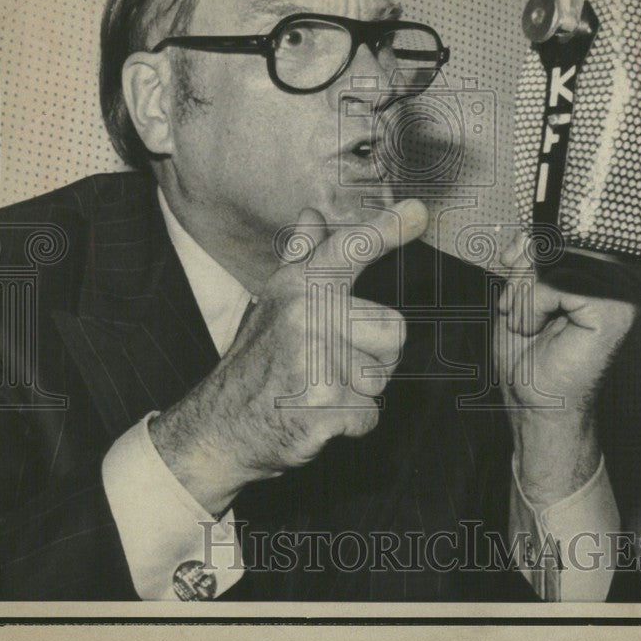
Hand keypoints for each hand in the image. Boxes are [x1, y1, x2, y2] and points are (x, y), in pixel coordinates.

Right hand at [150, 198, 428, 514]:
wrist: (222, 428)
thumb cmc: (258, 363)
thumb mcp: (274, 304)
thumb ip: (303, 258)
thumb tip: (313, 214)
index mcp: (300, 286)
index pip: (351, 249)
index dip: (388, 229)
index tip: (418, 212)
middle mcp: (306, 313)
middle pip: (394, 331)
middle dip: (375, 358)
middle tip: (333, 366)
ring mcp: (313, 358)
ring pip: (382, 378)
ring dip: (360, 393)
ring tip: (320, 389)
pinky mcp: (321, 403)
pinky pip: (369, 414)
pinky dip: (350, 424)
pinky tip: (315, 417)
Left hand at [494, 233, 636, 506]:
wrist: (535, 405)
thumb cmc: (530, 355)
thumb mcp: (522, 290)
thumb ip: (531, 256)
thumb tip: (530, 233)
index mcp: (603, 268)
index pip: (567, 227)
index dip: (532, 238)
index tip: (507, 260)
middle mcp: (620, 276)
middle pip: (560, 239)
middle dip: (523, 270)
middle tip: (513, 306)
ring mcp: (623, 292)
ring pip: (556, 259)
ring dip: (525, 293)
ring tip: (528, 323)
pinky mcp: (615, 310)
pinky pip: (558, 281)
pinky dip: (533, 305)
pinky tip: (537, 329)